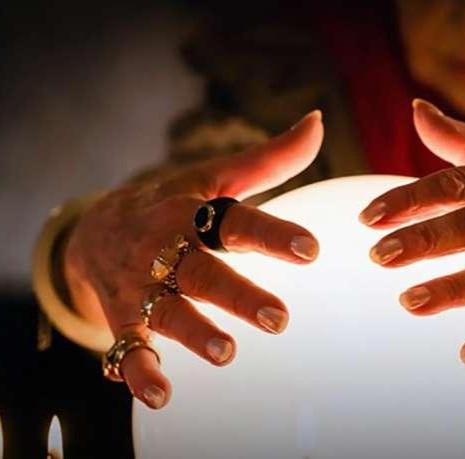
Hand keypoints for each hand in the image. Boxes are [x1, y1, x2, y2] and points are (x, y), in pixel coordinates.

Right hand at [63, 111, 323, 407]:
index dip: (272, 234)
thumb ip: (271, 158)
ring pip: (168, 311)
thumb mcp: (215, 177)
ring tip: (226, 352)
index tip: (311, 249)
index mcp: (190, 212)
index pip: (235, 222)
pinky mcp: (125, 319)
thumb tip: (317, 121)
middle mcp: (164, 249)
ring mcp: (142, 287)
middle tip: (279, 318)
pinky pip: (128, 348)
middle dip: (238, 295)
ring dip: (194, 333)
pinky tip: (161, 393)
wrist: (95, 229)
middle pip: (202, 272)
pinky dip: (139, 372)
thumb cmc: (172, 202)